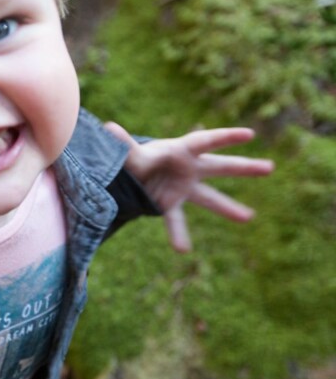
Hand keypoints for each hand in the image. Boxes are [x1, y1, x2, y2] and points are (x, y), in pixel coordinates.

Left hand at [106, 122, 274, 252]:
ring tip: (248, 217)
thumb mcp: (129, 153)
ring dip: (228, 208)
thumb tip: (108, 128)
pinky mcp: (171, 203)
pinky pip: (176, 221)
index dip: (226, 137)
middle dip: (243, 168)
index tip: (249, 135)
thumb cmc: (134, 156)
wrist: (128, 172)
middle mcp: (188, 168)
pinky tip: (182, 250)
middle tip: (270, 168)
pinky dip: (178, 235)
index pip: (206, 141)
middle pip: (219, 166)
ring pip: (209, 198)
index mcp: (180, 150)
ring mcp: (183, 187)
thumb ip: (123, 145)